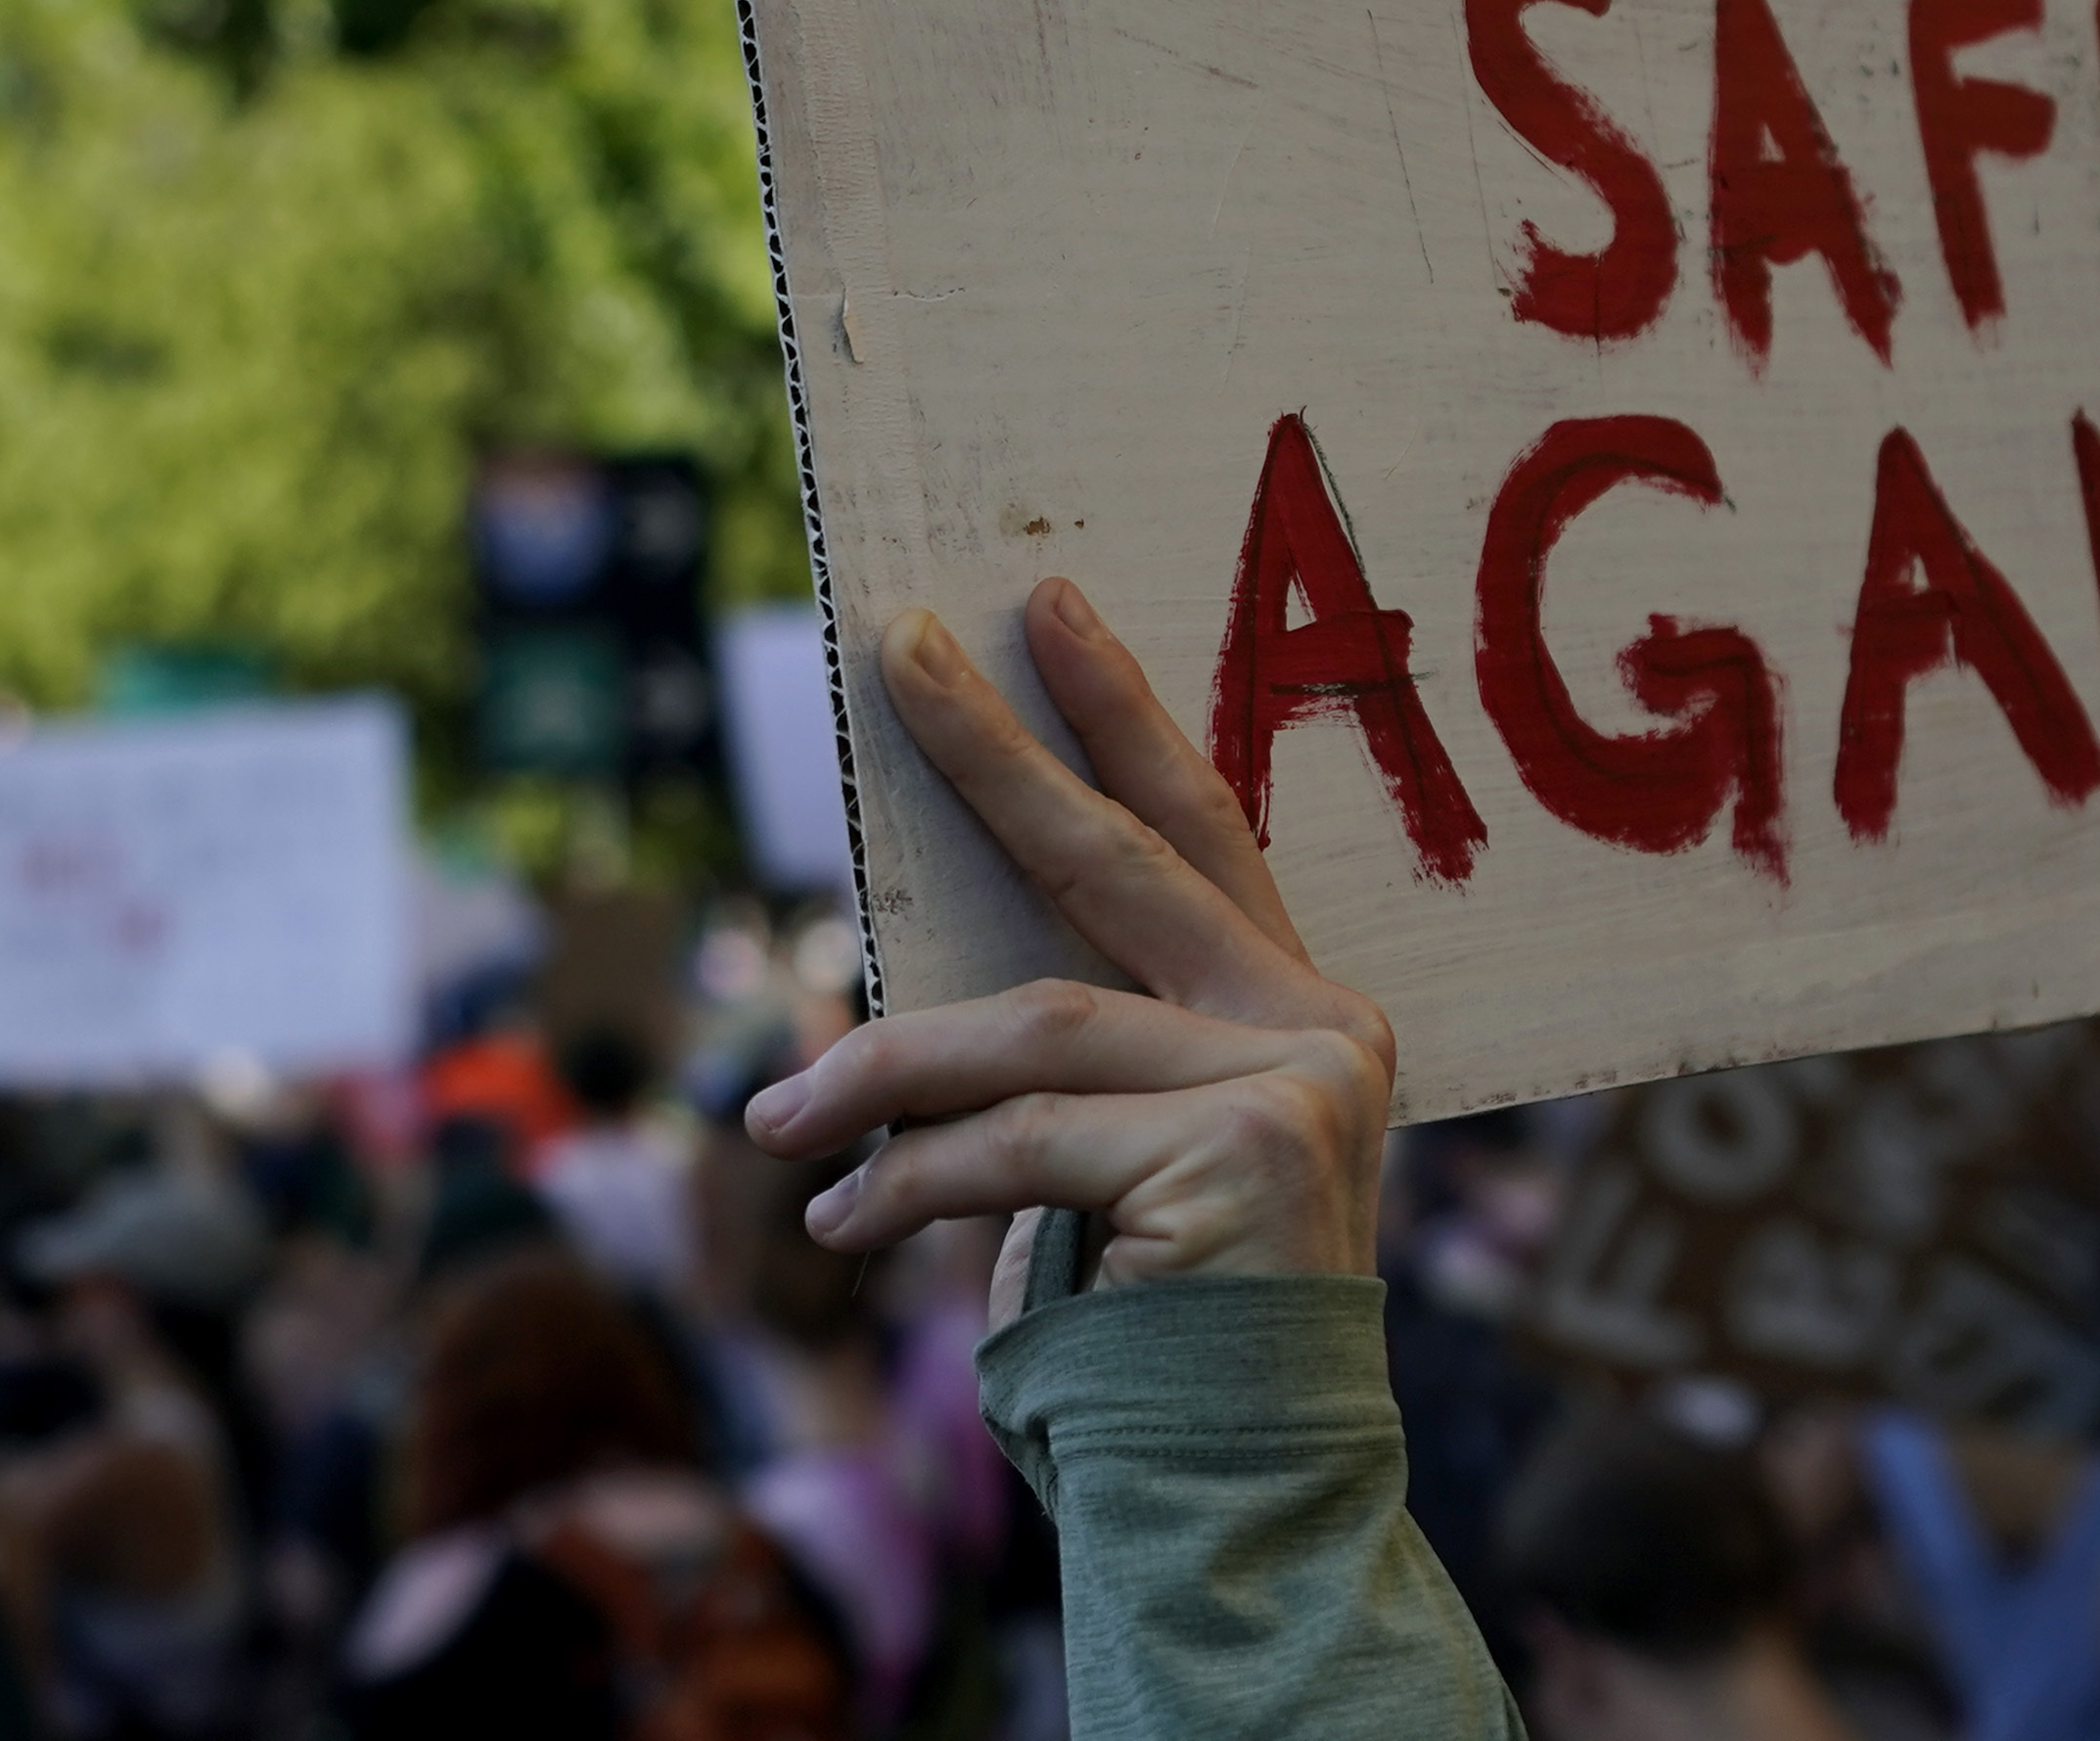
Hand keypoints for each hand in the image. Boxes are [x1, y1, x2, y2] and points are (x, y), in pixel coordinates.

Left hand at [743, 582, 1394, 1313]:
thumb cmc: (1159, 1330)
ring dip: (883, 1071)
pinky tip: (842, 1223)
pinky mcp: (1239, 1158)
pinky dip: (911, 1177)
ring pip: (1035, 1028)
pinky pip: (1019, 1142)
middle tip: (898, 652)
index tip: (1044, 607)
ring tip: (775, 1117)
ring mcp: (1295, 1088)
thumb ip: (1054, 1062)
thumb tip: (873, 1006)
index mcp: (1306, 1014)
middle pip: (1121, 862)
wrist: (1238, 1492)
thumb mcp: (1106, 1163)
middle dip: (998, 752)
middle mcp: (1324, 1031)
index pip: (1198, 836)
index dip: (1121, 718)